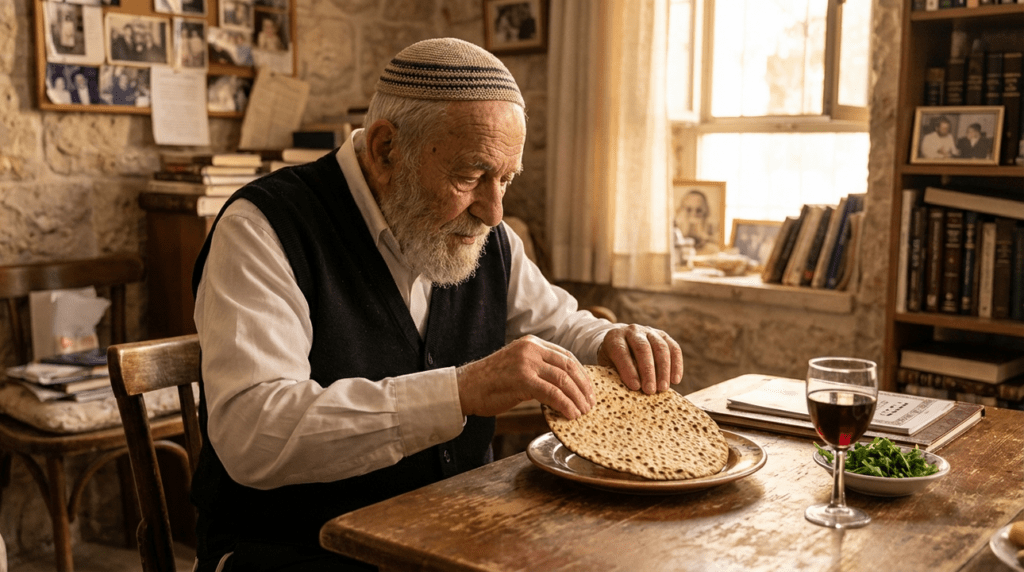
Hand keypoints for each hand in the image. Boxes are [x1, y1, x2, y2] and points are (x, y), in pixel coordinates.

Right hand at [455, 335, 594, 419]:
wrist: (464, 387)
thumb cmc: (490, 382)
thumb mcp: (517, 366)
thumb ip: (538, 369)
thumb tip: (563, 386)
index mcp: (532, 343)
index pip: (565, 356)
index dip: (581, 374)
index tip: (588, 390)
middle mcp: (531, 348)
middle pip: (568, 366)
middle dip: (583, 387)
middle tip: (591, 403)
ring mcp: (526, 363)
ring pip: (563, 379)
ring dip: (577, 398)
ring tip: (583, 412)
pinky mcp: (522, 379)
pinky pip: (552, 393)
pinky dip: (565, 405)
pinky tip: (570, 415)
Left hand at [597, 325, 682, 394]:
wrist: (623, 346)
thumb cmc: (613, 362)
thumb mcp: (608, 367)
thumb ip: (616, 374)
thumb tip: (631, 389)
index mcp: (614, 337)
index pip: (621, 351)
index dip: (628, 369)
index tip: (635, 387)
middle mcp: (632, 331)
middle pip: (642, 348)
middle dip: (647, 371)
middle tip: (650, 391)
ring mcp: (649, 331)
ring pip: (660, 347)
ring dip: (663, 370)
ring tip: (663, 388)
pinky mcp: (664, 336)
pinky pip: (674, 349)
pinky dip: (676, 365)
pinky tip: (675, 380)